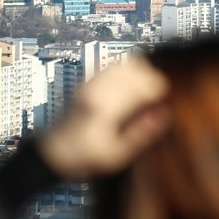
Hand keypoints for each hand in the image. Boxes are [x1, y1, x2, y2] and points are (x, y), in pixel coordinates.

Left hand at [40, 58, 170, 179]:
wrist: (54, 151)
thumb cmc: (85, 156)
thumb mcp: (117, 154)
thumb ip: (141, 134)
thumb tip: (164, 114)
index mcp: (108, 107)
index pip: (146, 84)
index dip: (160, 93)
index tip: (160, 107)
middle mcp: (98, 89)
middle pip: (139, 67)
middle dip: (151, 80)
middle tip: (153, 99)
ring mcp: (91, 83)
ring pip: (126, 62)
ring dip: (139, 73)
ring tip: (141, 93)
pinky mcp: (87, 82)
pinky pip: (112, 66)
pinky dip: (125, 71)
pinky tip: (126, 88)